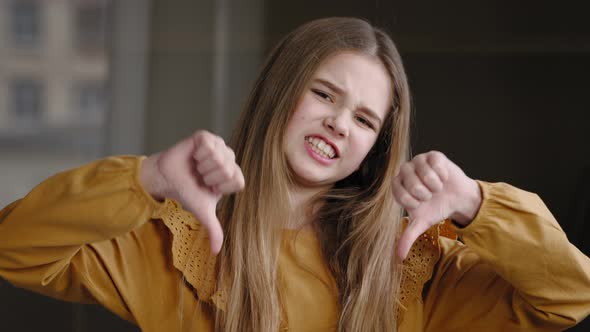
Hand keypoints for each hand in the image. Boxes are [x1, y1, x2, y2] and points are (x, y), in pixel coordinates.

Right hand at [140, 130, 244, 254]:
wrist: (167, 179)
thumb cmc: (187, 192)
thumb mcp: (202, 211)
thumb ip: (214, 229)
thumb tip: (217, 252)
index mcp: (233, 175)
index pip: (237, 181)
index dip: (220, 187)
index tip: (208, 188)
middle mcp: (229, 158)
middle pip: (228, 169)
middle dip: (209, 177)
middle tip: (199, 177)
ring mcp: (219, 145)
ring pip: (219, 157)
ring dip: (202, 166)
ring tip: (196, 167)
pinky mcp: (206, 137)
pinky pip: (209, 145)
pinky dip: (198, 154)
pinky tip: (193, 156)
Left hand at [393, 151, 481, 260]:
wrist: (457, 199)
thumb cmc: (435, 209)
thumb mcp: (421, 223)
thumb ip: (408, 237)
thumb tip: (399, 257)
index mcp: (397, 185)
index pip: (398, 192)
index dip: (413, 201)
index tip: (421, 204)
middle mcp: (405, 171)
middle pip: (410, 181)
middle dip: (424, 193)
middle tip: (430, 196)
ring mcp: (418, 161)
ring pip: (423, 172)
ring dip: (434, 185)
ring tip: (437, 188)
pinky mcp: (433, 155)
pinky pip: (436, 164)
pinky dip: (442, 175)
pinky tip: (444, 179)